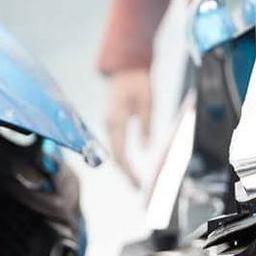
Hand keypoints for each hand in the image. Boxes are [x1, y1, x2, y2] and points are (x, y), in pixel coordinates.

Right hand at [106, 67, 153, 185]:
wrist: (126, 67)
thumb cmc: (138, 83)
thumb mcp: (148, 103)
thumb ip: (146, 126)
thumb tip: (144, 149)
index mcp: (116, 120)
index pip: (120, 153)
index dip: (128, 171)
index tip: (138, 184)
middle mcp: (108, 123)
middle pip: (115, 155)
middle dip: (125, 173)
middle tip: (138, 188)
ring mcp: (107, 123)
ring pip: (113, 151)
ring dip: (123, 167)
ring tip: (135, 181)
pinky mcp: (110, 122)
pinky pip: (114, 144)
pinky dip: (121, 156)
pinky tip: (129, 165)